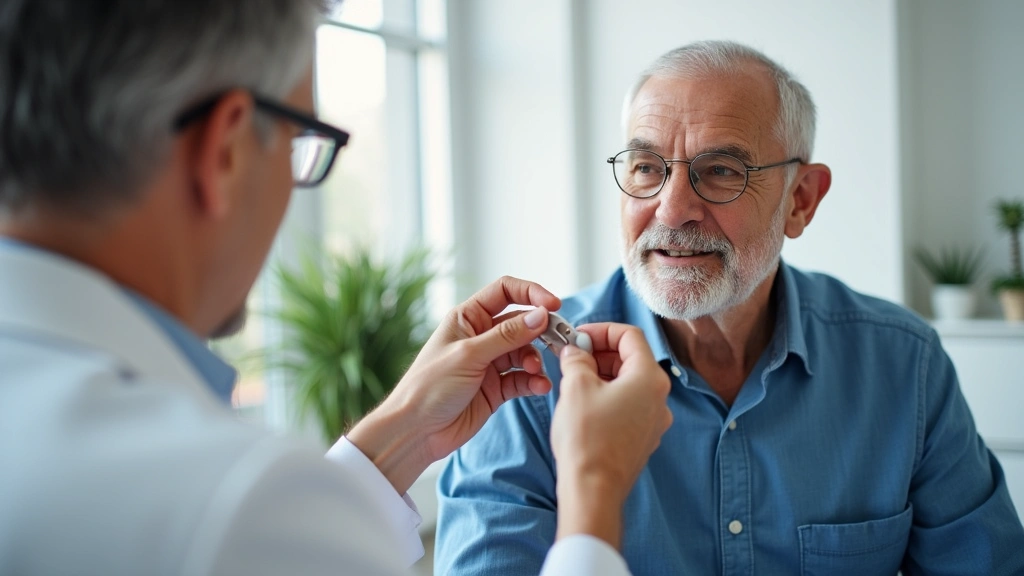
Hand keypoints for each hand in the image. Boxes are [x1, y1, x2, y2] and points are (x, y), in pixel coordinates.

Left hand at [346, 276, 559, 493]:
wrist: (416, 431)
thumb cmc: (429, 387)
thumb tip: (540, 316)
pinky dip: (533, 382)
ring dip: (535, 360)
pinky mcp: (496, 388)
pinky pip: (523, 379)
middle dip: (541, 331)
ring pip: (525, 352)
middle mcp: (480, 336)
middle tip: (558, 341)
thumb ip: (507, 336)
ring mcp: (490, 363)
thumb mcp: (470, 355)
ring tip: (536, 372)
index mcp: (468, 318)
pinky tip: (539, 388)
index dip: (531, 293)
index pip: (505, 292)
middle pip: (521, 323)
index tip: (553, 306)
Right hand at [551, 323, 672, 548]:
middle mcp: (659, 398)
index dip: (601, 329)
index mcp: (649, 378)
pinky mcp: (642, 438)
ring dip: (602, 374)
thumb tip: (576, 351)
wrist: (592, 490)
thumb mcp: (575, 386)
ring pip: (628, 383)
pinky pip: (627, 405)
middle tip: (572, 355)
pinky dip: (607, 396)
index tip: (578, 335)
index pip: (629, 336)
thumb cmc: (587, 439)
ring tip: (573, 378)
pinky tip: (583, 403)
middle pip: (631, 358)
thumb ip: (577, 359)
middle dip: (600, 352)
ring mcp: (653, 420)